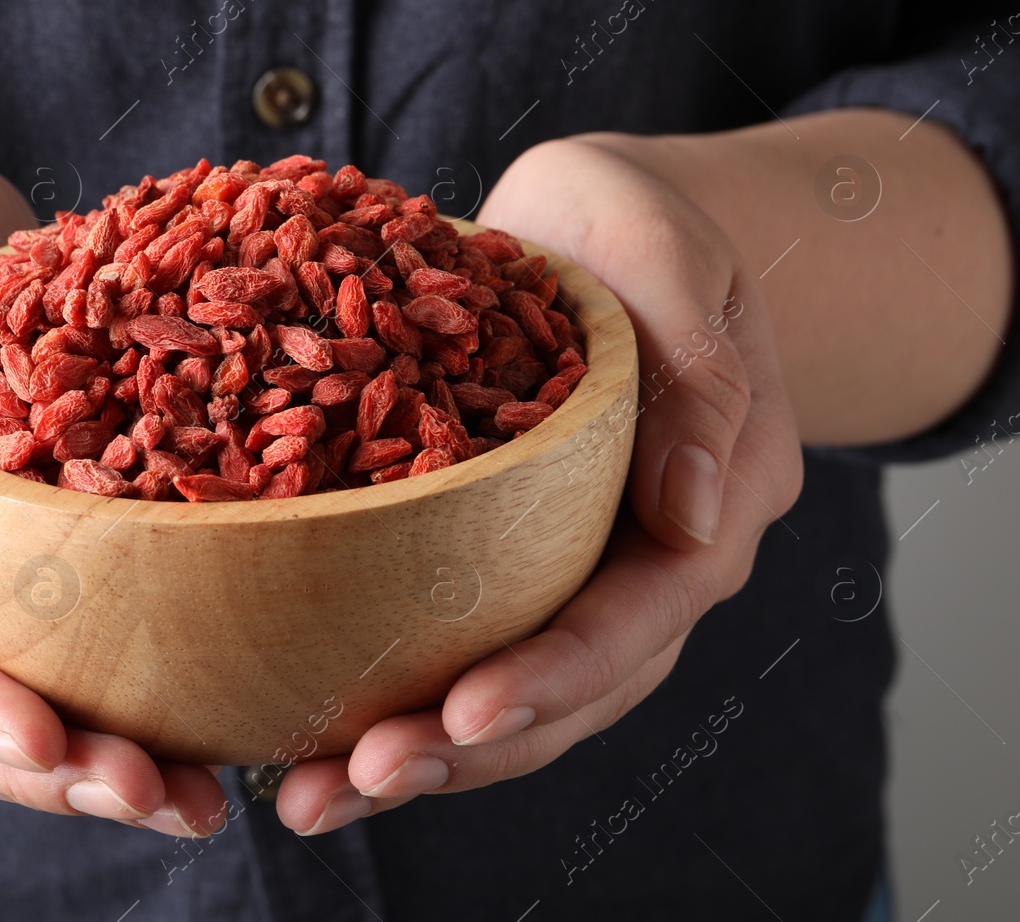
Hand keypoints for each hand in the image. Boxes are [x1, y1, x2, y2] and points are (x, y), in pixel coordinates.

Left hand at [273, 135, 803, 834]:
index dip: (557, 674)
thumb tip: (694, 522)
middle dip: (463, 745)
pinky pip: (458, 640)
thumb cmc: (648, 225)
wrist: (603, 221)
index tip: (461, 711)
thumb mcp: (680, 261)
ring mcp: (577, 567)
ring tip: (308, 797)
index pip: (642, 617)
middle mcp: (647, 562)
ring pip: (509, 689)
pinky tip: (311, 728)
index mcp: (710, 503)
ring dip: (416, 749)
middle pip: (570, 690)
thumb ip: (702, 379)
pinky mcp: (507, 556)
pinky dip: (393, 688)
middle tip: (351, 781)